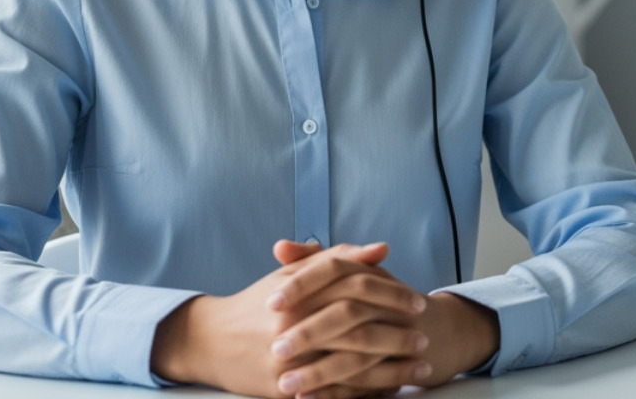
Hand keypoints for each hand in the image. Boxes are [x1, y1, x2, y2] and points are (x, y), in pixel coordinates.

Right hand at [151, 240, 421, 398]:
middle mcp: (294, 323)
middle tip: (425, 338)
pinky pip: (333, 393)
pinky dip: (365, 393)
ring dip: (390, 368)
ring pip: (351, 364)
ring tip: (420, 368)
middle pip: (358, 326)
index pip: (357, 286)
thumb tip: (381, 250)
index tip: (418, 301)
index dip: (392, 293)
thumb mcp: (293, 275)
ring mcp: (289, 358)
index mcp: (300, 290)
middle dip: (397, 334)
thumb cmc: (258, 303)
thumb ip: (337, 258)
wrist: (210, 341)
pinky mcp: (284, 388)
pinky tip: (390, 391)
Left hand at [268, 243, 500, 398]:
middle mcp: (383, 302)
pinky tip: (308, 398)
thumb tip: (280, 247)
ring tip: (285, 383)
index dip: (303, 284)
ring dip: (319, 370)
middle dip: (310, 332)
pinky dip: (336, 392)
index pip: (334, 269)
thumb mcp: (350, 276)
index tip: (272, 301)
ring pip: (356, 352)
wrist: (436, 332)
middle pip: (346, 312)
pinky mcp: (397, 367)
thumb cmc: (381, 302)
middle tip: (276, 347)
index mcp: (367, 274)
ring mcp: (395, 335)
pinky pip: (366, 382)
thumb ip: (313, 262)